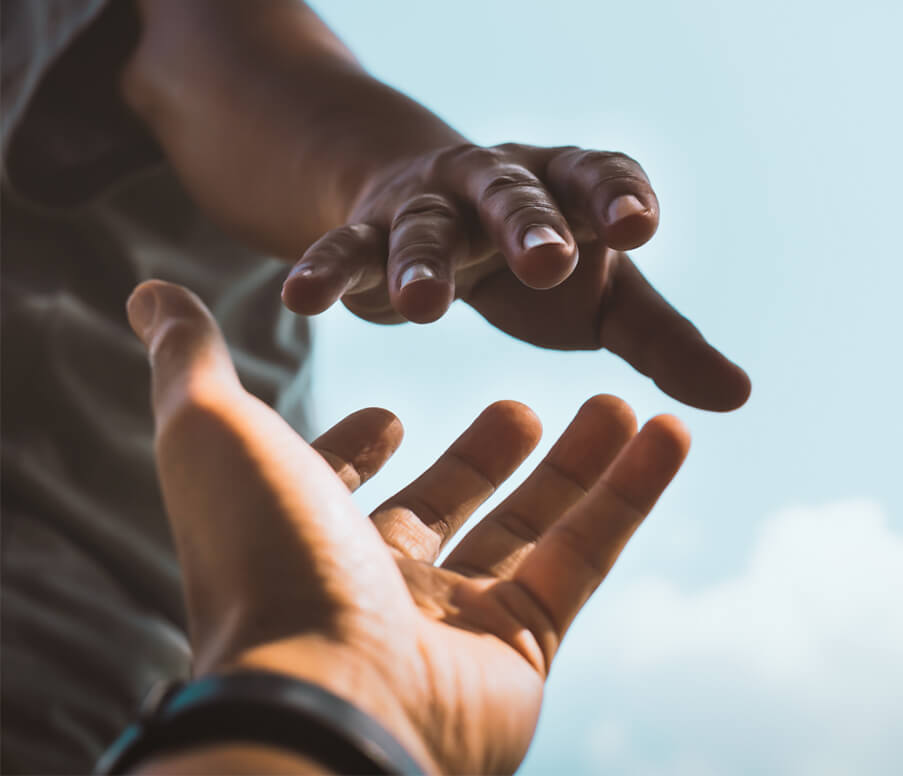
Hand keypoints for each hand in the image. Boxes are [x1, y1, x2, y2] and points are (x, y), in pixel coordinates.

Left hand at [127, 279, 689, 773]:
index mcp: (306, 535)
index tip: (390, 415)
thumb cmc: (264, 559)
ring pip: (532, 527)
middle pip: (448, 503)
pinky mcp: (524, 647)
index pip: (338, 487)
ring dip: (580, 464)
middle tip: (522, 404)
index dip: (360, 450)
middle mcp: (377, 583)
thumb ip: (189, 359)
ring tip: (621, 400)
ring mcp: (454, 620)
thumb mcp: (215, 432)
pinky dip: (631, 494)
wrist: (327, 698)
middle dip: (486, 454)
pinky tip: (667, 431)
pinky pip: (586, 557)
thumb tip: (149, 290)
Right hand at [281, 142, 750, 410]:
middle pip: (516, 196)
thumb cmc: (541, 260)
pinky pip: (344, 249)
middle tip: (549, 261)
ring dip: (421, 261)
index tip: (639, 226)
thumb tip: (740, 397)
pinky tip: (300, 297)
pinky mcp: (369, 231)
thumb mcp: (607, 297)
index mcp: (569, 190)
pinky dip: (325, 270)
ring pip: (425, 227)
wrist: (435, 208)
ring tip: (422, 309)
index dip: (618, 197)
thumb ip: (665, 342)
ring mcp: (430, 206)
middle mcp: (500, 186)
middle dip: (530, 225)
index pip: (599, 178)